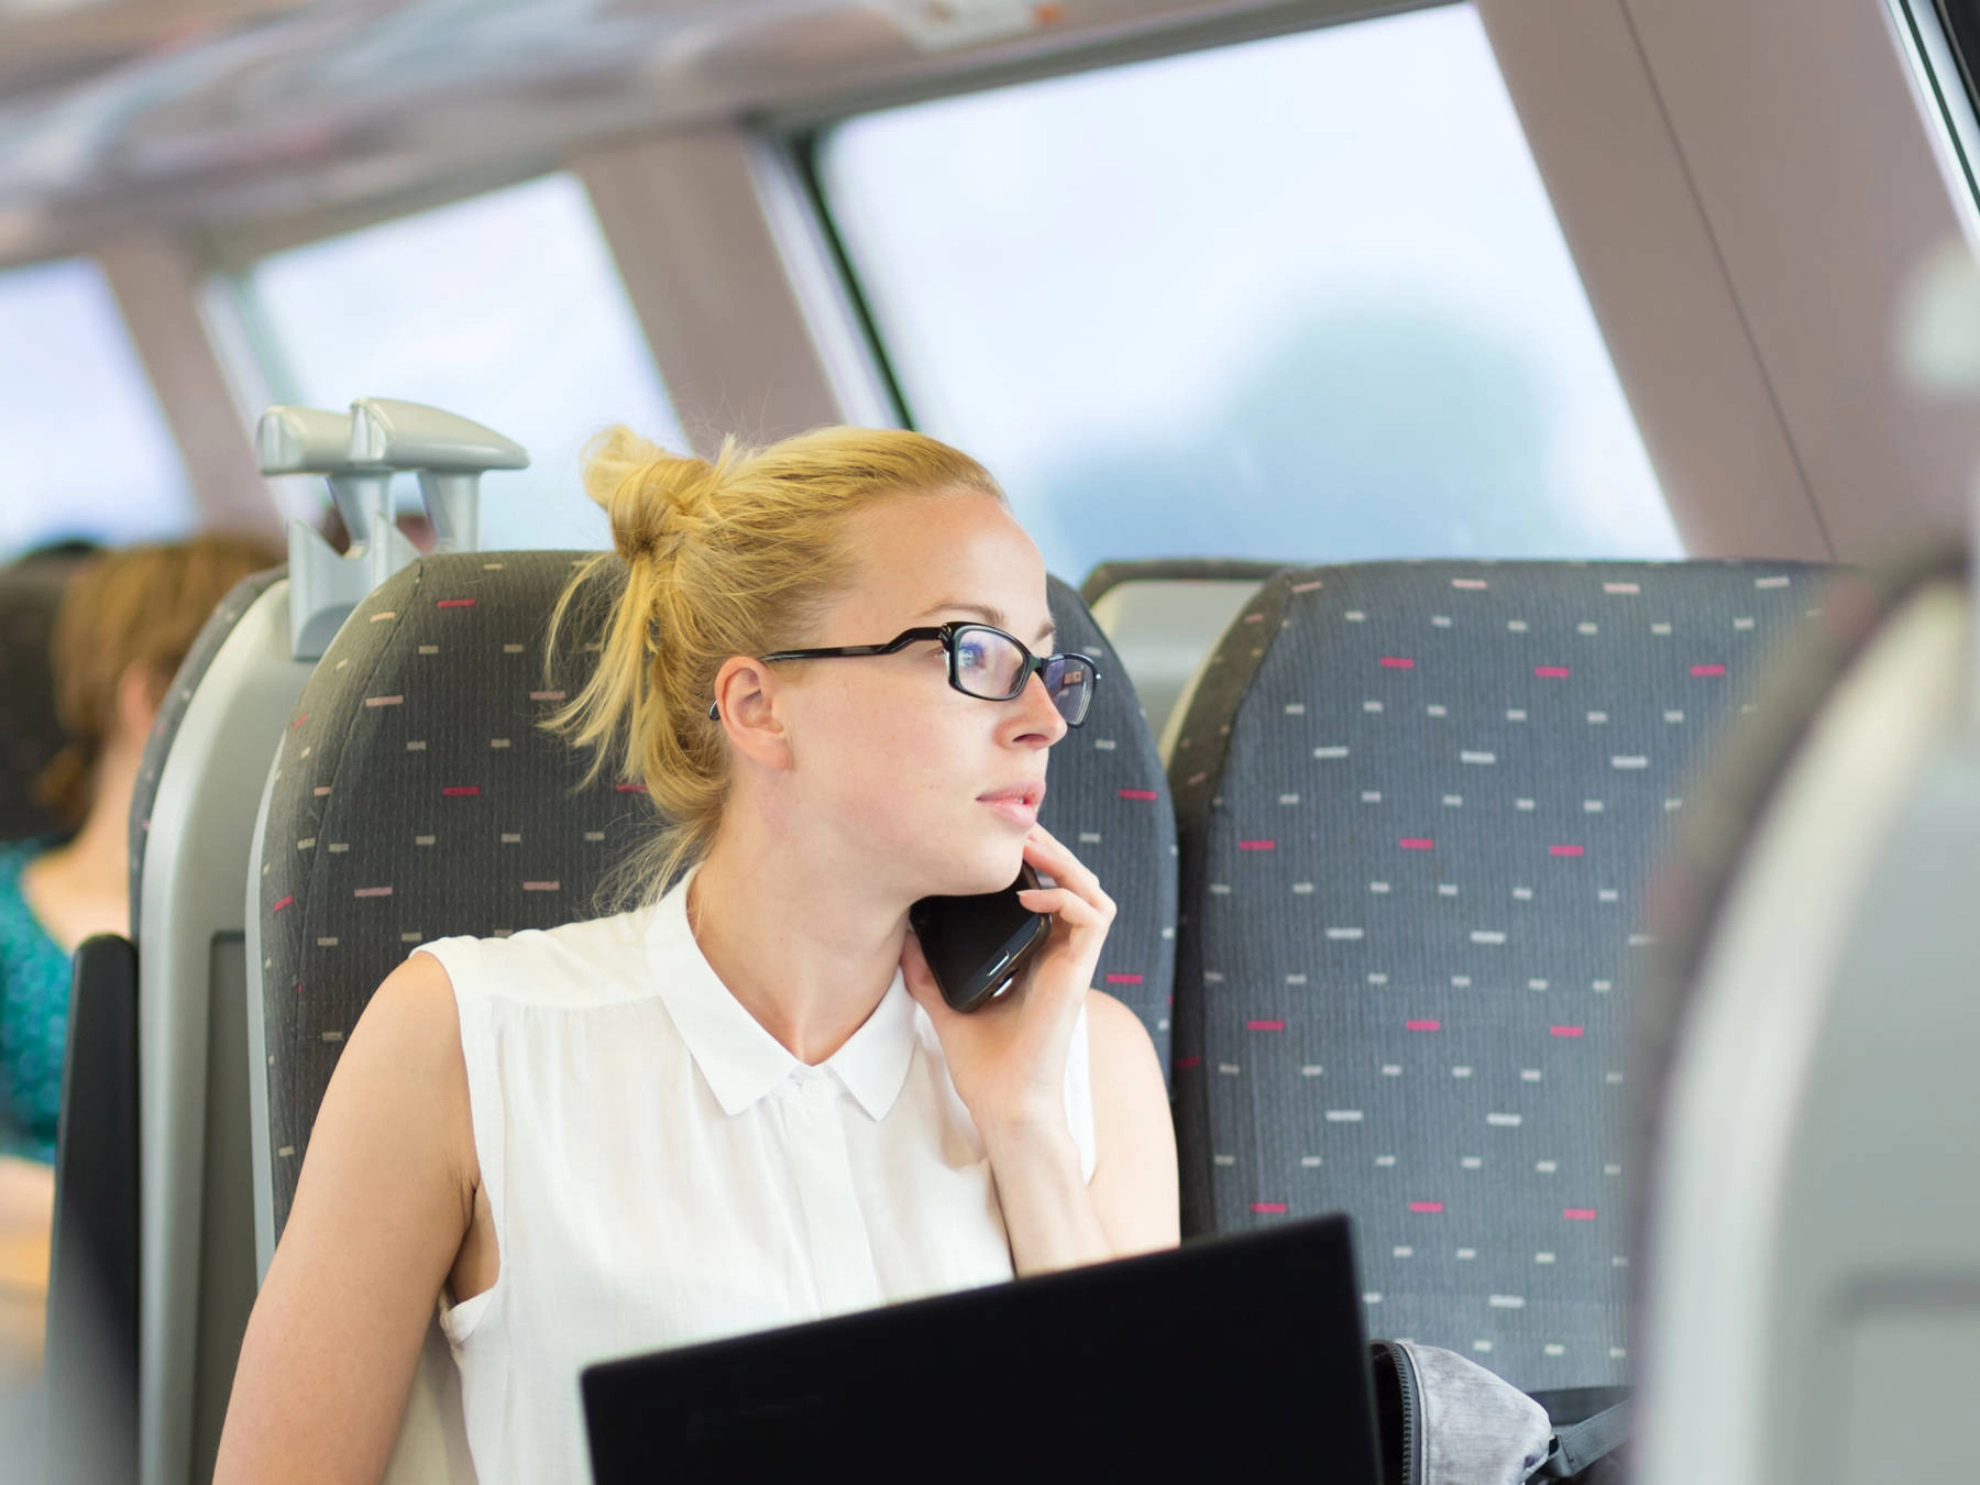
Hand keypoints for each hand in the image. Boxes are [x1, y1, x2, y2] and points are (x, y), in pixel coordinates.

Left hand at [900, 823, 1115, 1138]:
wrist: (1005, 1106)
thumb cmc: (984, 1065)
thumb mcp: (944, 1003)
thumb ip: (927, 969)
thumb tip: (901, 935)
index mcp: (1036, 957)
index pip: (1048, 893)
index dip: (1032, 862)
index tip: (996, 842)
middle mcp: (1059, 955)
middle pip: (1073, 881)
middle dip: (1049, 849)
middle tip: (1014, 826)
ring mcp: (1072, 964)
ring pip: (1093, 892)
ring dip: (1065, 863)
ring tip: (1029, 845)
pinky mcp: (1078, 975)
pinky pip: (1093, 919)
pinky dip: (1066, 897)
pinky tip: (1028, 894)